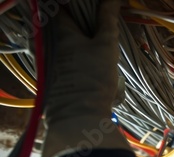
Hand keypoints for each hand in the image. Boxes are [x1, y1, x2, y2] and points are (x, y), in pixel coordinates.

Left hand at [41, 0, 129, 156]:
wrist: (80, 117)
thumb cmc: (93, 78)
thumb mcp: (106, 46)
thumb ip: (108, 20)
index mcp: (63, 34)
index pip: (63, 10)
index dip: (78, 7)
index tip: (93, 10)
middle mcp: (54, 47)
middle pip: (66, 29)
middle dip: (83, 27)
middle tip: (102, 29)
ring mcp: (55, 66)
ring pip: (69, 48)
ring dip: (83, 46)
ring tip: (103, 49)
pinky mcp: (59, 83)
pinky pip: (70, 64)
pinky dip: (82, 62)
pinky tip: (96, 69)